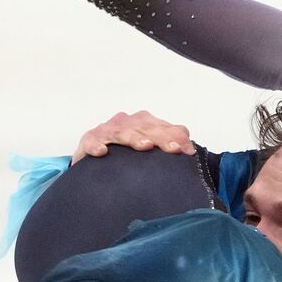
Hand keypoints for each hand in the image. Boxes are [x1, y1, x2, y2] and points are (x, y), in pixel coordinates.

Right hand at [73, 110, 195, 162]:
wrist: (95, 158)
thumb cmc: (125, 152)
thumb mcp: (149, 146)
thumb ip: (170, 144)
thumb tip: (191, 149)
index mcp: (143, 123)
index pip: (163, 127)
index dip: (176, 137)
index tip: (188, 151)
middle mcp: (127, 123)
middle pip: (146, 127)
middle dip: (161, 137)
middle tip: (173, 149)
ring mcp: (108, 130)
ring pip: (121, 132)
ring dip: (133, 138)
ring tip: (145, 146)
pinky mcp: (90, 140)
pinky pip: (92, 141)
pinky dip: (96, 145)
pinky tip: (102, 152)